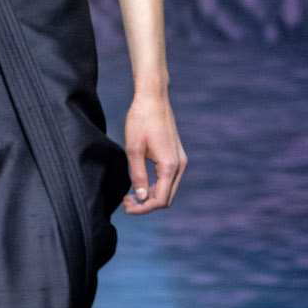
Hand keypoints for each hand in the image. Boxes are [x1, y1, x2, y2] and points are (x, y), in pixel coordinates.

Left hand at [123, 91, 185, 214]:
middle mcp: (179, 165)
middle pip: (166, 198)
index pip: (160, 200)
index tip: (126, 206)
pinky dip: (156, 186)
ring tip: (131, 193)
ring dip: (151, 196)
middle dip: (147, 204)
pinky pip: (169, 179)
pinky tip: (141, 182)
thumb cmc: (141, 120)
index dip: (143, 208)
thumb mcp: (133, 149)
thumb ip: (138, 175)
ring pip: (168, 190)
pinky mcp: (177, 156)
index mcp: (169, 165)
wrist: (153, 98)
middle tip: (126, 201)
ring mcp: (180, 160)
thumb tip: (141, 198)